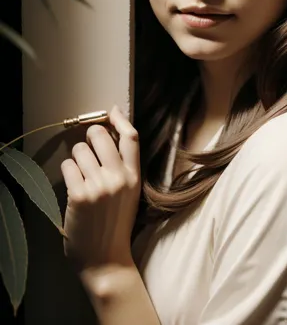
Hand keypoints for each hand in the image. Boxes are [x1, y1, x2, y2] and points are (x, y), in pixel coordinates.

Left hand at [60, 105, 140, 276]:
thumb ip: (123, 166)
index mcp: (134, 176)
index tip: (111, 112)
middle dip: (90, 137)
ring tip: (81, 176)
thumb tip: (112, 134)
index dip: (119, 119)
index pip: (131, 136)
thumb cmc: (115, 224)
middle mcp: (119, 178)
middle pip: (100, 135)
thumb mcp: (129, 193)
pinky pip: (68, 166)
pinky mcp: (80, 195)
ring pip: (79, 149)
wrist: (105, 258)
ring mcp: (99, 186)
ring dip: (76, 159)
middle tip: (88, 151)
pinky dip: (68, 173)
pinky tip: (74, 186)